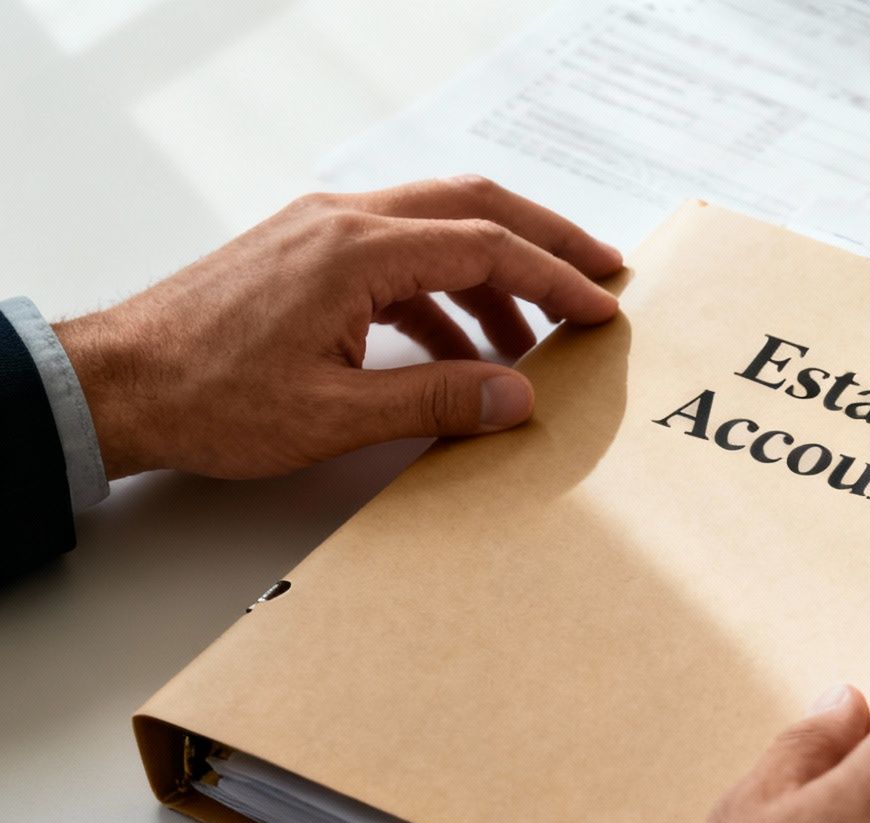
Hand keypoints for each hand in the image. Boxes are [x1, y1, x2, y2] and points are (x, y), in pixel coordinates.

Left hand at [52, 176, 622, 479]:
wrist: (115, 383)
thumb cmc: (207, 396)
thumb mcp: (334, 415)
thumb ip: (436, 402)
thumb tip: (517, 398)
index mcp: (355, 252)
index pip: (485, 247)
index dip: (554, 277)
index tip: (601, 307)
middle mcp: (342, 221)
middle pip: (473, 206)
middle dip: (546, 239)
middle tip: (601, 273)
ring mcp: (321, 230)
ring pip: (437, 227)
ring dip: (494, 274)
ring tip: (534, 338)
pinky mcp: (306, 253)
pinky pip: (398, 256)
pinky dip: (445, 293)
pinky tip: (461, 349)